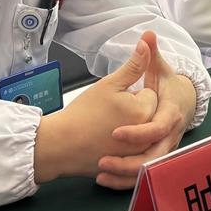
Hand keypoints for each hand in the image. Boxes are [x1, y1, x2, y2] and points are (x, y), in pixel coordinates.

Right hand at [33, 33, 159, 183]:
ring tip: (106, 127)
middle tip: (108, 114)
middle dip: (133, 111)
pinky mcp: (129, 168)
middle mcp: (148, 136)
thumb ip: (133, 64)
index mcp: (146, 112)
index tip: (113, 101)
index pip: (149, 94)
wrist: (61, 146)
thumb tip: (147, 41)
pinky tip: (107, 142)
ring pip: (142, 133)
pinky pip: (135, 153)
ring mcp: (139, 154)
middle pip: (148, 114)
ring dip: (130, 129)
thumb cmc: (83, 114)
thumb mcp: (109, 84)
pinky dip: (124, 148)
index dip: (130, 94)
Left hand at [95, 32, 197, 189]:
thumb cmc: (169, 87)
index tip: (114, 133)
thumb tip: (147, 33)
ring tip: (100, 173)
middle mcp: (170, 136)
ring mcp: (165, 150)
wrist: (185, 105)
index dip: (137, 133)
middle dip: (127, 163)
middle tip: (101, 161)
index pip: (156, 128)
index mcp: (170, 114)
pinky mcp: (158, 161)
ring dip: (124, 176)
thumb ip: (151, 55)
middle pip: (153, 158)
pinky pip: (144, 178)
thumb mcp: (161, 70)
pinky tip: (104, 180)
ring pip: (148, 171)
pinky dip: (124, 182)